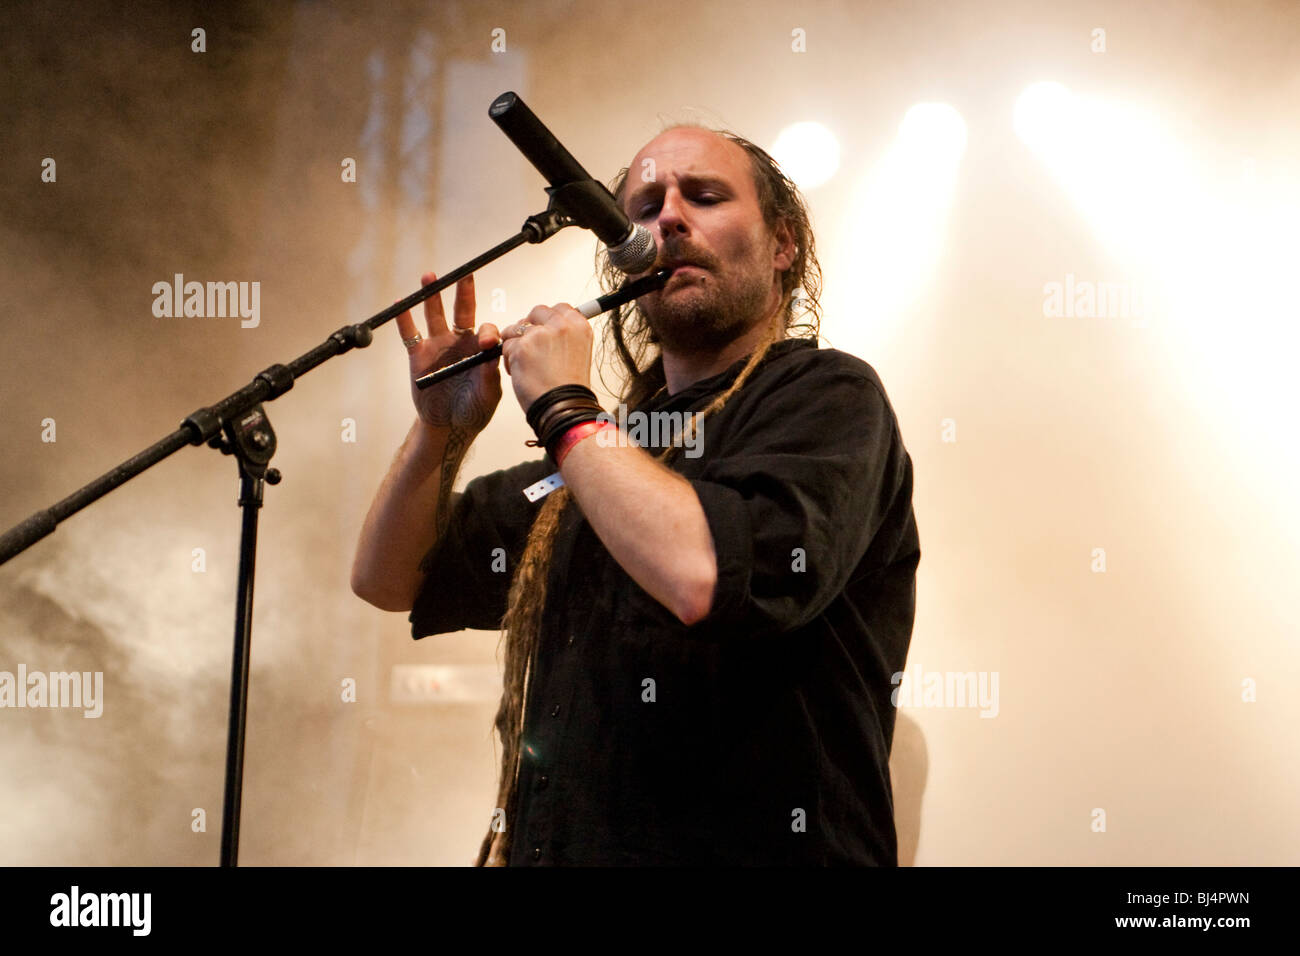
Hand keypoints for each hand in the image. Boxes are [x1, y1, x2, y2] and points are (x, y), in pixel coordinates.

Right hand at [396, 272, 501, 433]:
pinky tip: (401, 303)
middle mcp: (460, 342)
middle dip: (463, 292)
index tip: (486, 341)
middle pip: (462, 311)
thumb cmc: (474, 410)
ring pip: (435, 315)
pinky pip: (410, 334)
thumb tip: (492, 351)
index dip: (487, 332)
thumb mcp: (488, 394)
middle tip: (465, 272)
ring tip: (430, 277)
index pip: (485, 329)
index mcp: (480, 349)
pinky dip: (405, 319)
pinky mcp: (418, 355)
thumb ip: (489, 374)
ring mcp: (438, 346)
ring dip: (433, 296)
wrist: (449, 426)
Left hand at [499, 303, 593, 411]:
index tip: (545, 331)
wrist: (564, 408)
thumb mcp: (579, 354)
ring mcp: (541, 334)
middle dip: (528, 328)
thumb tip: (548, 325)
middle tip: (532, 349)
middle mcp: (562, 326)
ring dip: (516, 344)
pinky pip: (506, 346)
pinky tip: (522, 374)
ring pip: (516, 328)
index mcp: (579, 326)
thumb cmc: (569, 388)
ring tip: (528, 366)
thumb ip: (566, 336)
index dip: (547, 320)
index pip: (559, 307)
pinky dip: (510, 360)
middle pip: (536, 312)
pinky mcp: (522, 347)